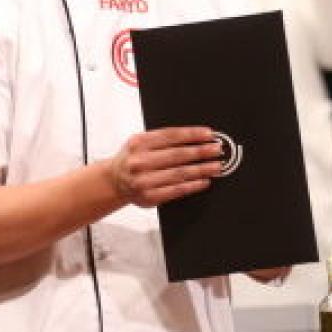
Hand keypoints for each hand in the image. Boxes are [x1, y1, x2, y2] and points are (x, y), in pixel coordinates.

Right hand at [106, 127, 223, 207]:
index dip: (192, 134)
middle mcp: (140, 161)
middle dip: (201, 151)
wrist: (114, 181)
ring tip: (216, 166)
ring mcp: (144, 181)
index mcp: (138, 143)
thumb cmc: (132, 159)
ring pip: (180, 173)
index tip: (209, 134)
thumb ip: (162, 139)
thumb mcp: (140, 142)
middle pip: (178, 155)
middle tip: (217, 149)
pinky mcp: (149, 197)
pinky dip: (193, 185)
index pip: (171, 135)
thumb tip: (195, 137)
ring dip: (202, 169)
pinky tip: (204, 181)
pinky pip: (177, 190)